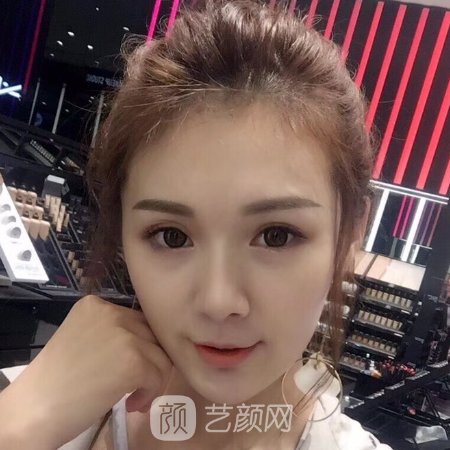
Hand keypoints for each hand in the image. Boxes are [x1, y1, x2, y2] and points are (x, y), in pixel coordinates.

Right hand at [0, 295, 172, 447]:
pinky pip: (158, 376)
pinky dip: (149, 394)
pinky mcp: (133, 361)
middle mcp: (112, 313)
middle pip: (152, 335)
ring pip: (161, 356)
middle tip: (134, 384)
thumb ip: (113, 333)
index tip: (128, 368)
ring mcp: (124, 336)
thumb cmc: (55, 380)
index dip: (140, 346)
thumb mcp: (84, 339)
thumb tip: (149, 343)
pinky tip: (131, 404)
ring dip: (151, 380)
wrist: (34, 409)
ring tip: (131, 397)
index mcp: (96, 305)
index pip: (138, 321)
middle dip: (150, 362)